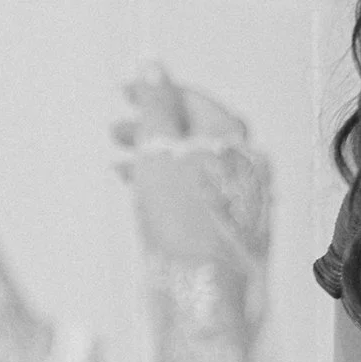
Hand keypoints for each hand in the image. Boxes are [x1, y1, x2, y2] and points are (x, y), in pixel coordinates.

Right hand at [113, 67, 270, 270]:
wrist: (204, 294)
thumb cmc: (185, 221)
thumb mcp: (160, 150)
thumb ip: (156, 106)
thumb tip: (153, 67)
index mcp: (234, 141)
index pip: (195, 102)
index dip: (157, 92)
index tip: (125, 91)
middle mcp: (244, 169)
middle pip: (193, 134)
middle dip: (151, 127)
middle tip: (116, 128)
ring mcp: (238, 202)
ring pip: (190, 167)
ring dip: (153, 159)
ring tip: (118, 161)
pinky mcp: (226, 230)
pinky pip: (193, 196)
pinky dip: (165, 187)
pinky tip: (141, 194)